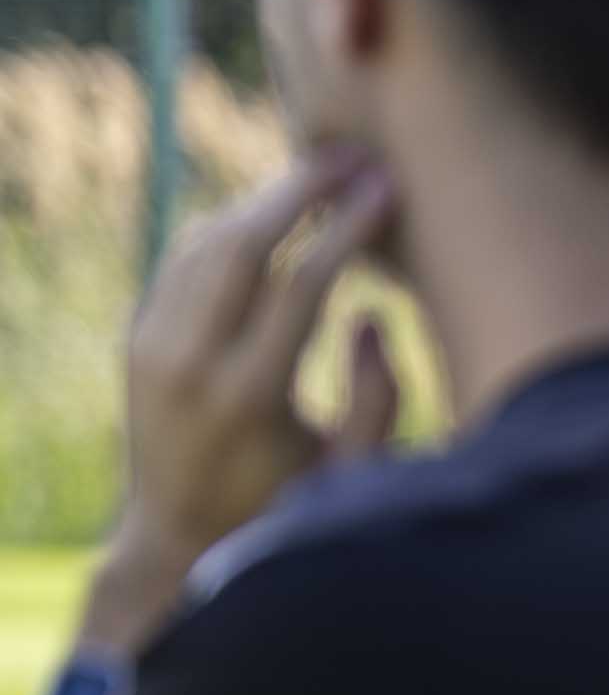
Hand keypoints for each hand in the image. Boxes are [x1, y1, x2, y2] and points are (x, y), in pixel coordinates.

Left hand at [105, 147, 402, 626]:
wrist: (174, 537)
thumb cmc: (281, 507)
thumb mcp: (351, 471)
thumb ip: (377, 396)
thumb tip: (371, 314)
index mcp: (252, 394)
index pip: (302, 283)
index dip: (347, 229)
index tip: (384, 191)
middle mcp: (192, 361)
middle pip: (244, 242)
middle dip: (299, 191)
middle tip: (347, 157)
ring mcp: (155, 346)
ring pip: (208, 242)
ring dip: (262, 202)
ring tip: (315, 178)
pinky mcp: (139, 339)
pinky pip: (184, 260)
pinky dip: (228, 229)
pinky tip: (269, 217)